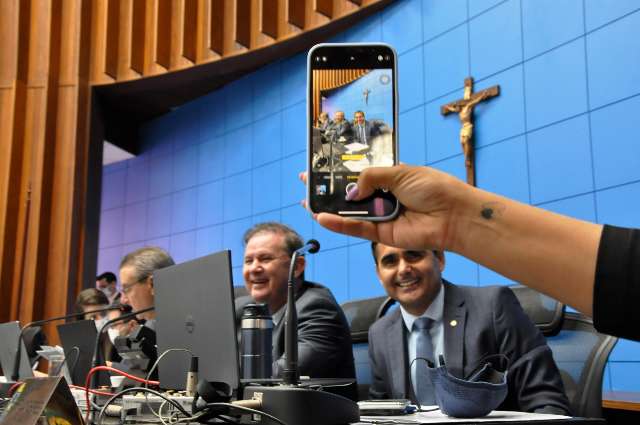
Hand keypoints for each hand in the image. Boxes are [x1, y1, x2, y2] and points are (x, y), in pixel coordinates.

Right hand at [300, 165, 471, 251]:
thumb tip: (350, 191)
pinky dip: (339, 224)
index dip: (340, 172)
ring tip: (307, 202)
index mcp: (390, 178)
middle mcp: (384, 197)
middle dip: (329, 190)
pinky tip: (322, 218)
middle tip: (306, 184)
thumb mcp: (400, 173)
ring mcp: (382, 216)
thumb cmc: (434, 189)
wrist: (453, 216)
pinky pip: (357, 229)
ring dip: (329, 208)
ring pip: (350, 213)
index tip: (320, 167)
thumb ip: (371, 178)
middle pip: (351, 195)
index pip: (359, 174)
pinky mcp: (382, 234)